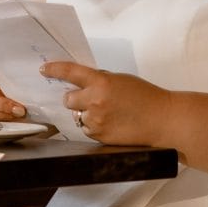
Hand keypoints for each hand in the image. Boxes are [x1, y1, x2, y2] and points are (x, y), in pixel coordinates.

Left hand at [41, 61, 169, 145]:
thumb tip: (82, 82)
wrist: (163, 120)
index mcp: (101, 82)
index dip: (54, 69)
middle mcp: (95, 101)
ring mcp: (96, 121)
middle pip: (68, 99)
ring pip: (78, 116)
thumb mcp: (121, 79)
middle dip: (75, 99)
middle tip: (90, 100)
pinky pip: (88, 130)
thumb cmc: (146, 97)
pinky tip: (111, 124)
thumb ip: (100, 80)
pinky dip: (95, 127)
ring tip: (109, 114)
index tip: (44, 69)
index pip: (70, 72)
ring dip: (87, 115)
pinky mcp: (100, 137)